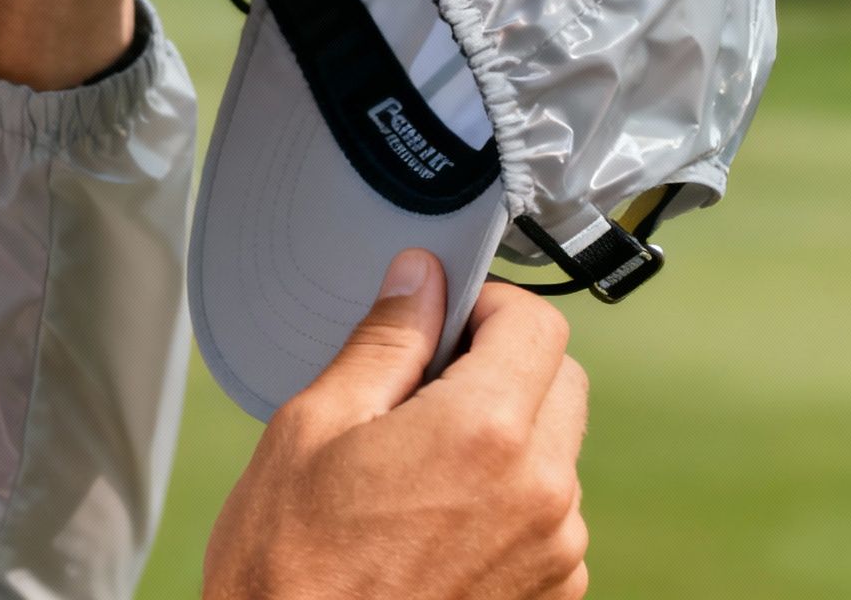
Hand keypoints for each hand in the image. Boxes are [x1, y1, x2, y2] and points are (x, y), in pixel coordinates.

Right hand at [203, 251, 590, 599]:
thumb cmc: (290, 566)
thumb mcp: (313, 427)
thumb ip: (383, 343)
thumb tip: (419, 282)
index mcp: (482, 434)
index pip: (535, 325)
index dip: (487, 304)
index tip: (444, 316)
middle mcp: (540, 492)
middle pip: (560, 382)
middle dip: (502, 365)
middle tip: (423, 386)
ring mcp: (554, 552)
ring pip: (555, 452)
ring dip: (505, 437)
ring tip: (414, 469)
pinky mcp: (550, 595)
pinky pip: (548, 516)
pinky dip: (505, 500)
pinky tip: (431, 519)